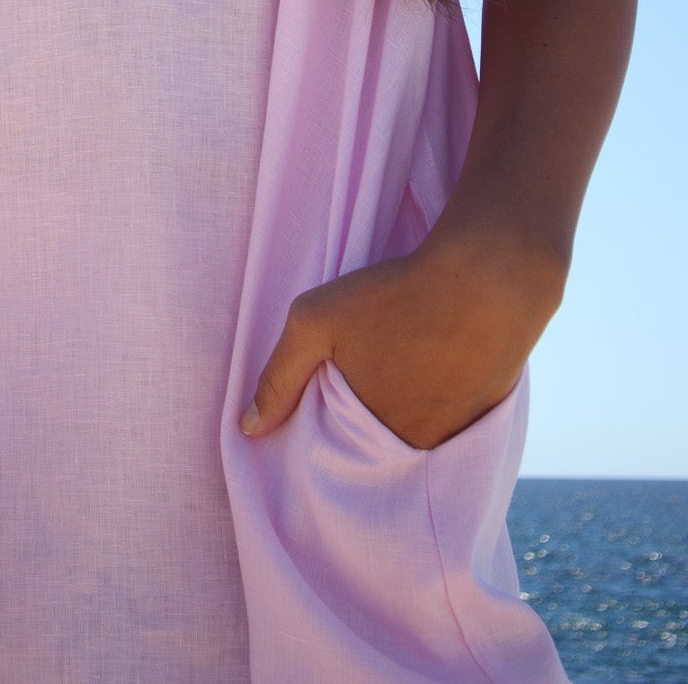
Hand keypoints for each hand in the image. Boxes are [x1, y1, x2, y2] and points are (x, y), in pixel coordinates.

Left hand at [239, 230, 564, 450]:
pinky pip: (455, 423)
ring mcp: (461, 435)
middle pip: (382, 453)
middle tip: (363, 384)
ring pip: (420, 438)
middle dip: (367, 431)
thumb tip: (248, 430)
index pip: (343, 460)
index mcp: (377, 438)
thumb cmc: (394, 296)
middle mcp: (422, 450)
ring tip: (398, 373)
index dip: (328, 439)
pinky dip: (442, 404)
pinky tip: (434, 369)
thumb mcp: (316, 321)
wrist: (488, 278)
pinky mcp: (490, 413)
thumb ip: (278, 378)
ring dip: (407, 416)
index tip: (324, 410)